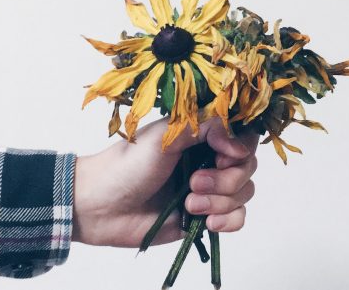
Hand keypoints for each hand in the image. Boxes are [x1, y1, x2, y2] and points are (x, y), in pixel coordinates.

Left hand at [72, 117, 258, 246]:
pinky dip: (228, 221)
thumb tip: (238, 145)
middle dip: (226, 180)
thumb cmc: (126, 166)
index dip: (240, 149)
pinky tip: (206, 222)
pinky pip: (237, 219)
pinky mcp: (204, 216)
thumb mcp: (165, 136)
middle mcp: (208, 160)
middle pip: (247, 168)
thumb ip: (205, 127)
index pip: (242, 137)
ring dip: (220, 201)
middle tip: (192, 183)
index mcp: (201, 135)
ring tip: (188, 204)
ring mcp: (208, 190)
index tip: (221, 157)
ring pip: (243, 194)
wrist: (101, 207)